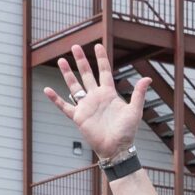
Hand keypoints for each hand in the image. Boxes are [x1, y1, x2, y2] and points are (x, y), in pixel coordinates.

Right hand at [44, 42, 149, 163]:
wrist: (117, 149)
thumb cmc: (127, 132)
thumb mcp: (135, 110)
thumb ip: (138, 94)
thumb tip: (148, 78)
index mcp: (109, 93)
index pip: (104, 71)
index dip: (101, 59)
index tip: (97, 45)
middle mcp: (96, 97)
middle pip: (86, 74)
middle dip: (80, 60)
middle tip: (74, 46)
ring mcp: (86, 106)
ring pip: (74, 86)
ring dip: (67, 74)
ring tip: (61, 60)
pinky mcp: (79, 117)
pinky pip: (64, 106)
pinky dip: (55, 99)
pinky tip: (47, 90)